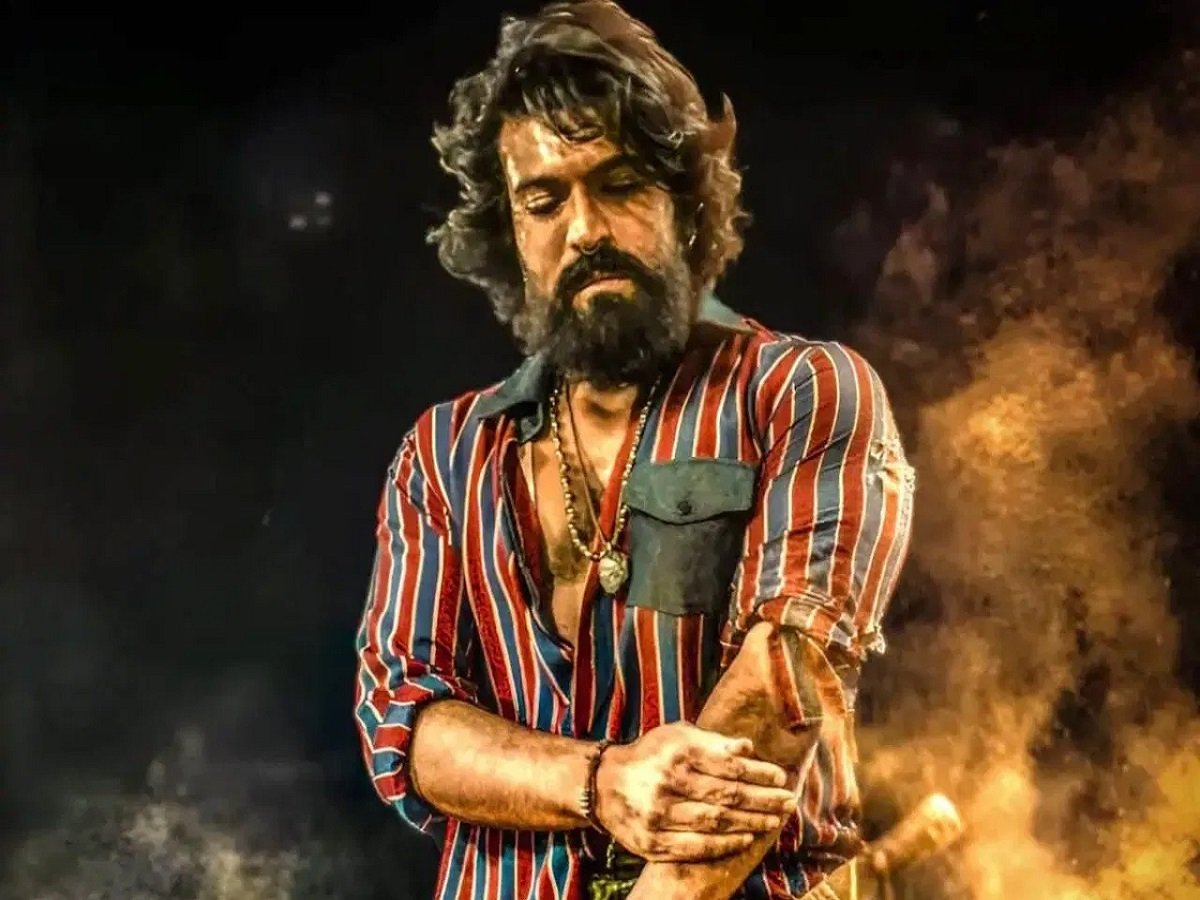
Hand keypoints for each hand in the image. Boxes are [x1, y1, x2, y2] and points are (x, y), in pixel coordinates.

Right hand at [592, 721, 796, 862]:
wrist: (604, 784)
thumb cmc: (652, 755)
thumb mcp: (678, 736)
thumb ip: (713, 742)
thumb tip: (748, 747)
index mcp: (678, 752)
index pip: (730, 765)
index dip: (760, 773)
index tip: (781, 778)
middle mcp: (668, 783)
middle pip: (728, 796)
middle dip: (763, 800)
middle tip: (787, 802)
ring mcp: (659, 815)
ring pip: (716, 823)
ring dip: (750, 823)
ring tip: (772, 821)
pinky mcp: (652, 842)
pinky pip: (696, 847)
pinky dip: (724, 845)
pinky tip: (744, 839)